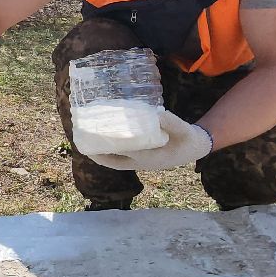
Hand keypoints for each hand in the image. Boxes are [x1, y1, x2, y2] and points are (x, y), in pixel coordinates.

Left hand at [88, 111, 213, 171]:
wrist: (194, 148)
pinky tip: (99, 143)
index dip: (110, 145)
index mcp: (151, 157)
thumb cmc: (187, 138)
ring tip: (84, 142)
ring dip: (99, 155)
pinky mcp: (138, 159)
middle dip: (98, 153)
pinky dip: (107, 153)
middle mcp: (141, 163)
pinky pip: (119, 159)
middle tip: (81, 141)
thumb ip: (172, 122)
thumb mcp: (184, 129)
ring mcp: (139, 163)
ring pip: (114, 162)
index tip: (97, 136)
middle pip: (114, 161)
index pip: (125, 152)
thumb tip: (156, 114)